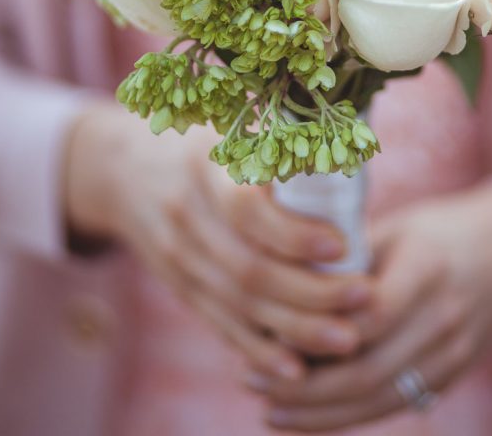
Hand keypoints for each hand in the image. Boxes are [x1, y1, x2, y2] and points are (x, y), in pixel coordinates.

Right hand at [63, 104, 371, 379]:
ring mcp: (179, 259)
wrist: (124, 171)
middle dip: (312, 292)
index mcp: (203, 165)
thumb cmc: (200, 140)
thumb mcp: (228, 122)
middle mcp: (186, 215)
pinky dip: (260, 350)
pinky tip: (298, 369)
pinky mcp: (181, 288)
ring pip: (240, 306)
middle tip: (366, 296)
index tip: (341, 244)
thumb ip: (276, 135)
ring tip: (349, 338)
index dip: (292, 233)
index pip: (244, 209)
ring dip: (298, 329)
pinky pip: (221, 325)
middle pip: (248, 269)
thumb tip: (344, 148)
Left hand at [259, 186, 491, 429]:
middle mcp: (444, 317)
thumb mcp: (397, 228)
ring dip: (317, 411)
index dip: (317, 332)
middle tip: (252, 377)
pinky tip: (303, 415)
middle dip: (305, 384)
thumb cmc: (439, 231)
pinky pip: (393, 405)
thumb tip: (277, 280)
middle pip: (370, 369)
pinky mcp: (450, 377)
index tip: (266, 330)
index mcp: (428, 267)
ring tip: (267, 405)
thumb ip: (348, 258)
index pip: (371, 314)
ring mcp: (453, 354)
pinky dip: (345, 415)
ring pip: (379, 399)